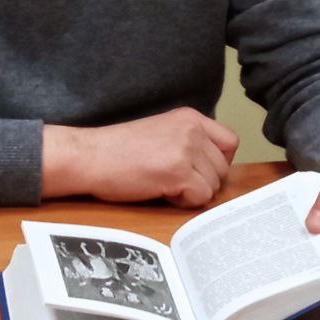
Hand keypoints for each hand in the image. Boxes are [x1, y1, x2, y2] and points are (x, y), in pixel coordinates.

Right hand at [42, 108, 239, 206]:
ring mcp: (186, 149)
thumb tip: (214, 168)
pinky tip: (161, 191)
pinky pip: (200, 197)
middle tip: (173, 180)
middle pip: (223, 168)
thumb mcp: (162, 133)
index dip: (217, 162)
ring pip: (213, 185)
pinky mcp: (178, 172)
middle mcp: (192, 129)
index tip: (196, 170)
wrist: (90, 156)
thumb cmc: (118, 150)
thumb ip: (189, 141)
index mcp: (190, 117)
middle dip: (203, 181)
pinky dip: (183, 202)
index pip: (230, 142)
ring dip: (192, 192)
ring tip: (163, 184)